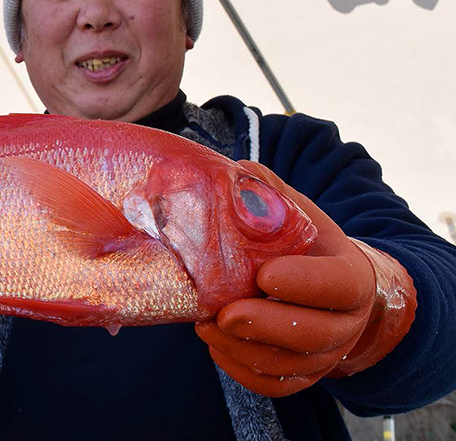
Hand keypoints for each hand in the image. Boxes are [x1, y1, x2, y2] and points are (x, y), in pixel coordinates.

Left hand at [195, 161, 415, 396]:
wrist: (331, 284)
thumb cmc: (305, 242)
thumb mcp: (295, 210)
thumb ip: (267, 191)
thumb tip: (234, 172)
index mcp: (351, 274)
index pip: (337, 284)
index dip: (303, 283)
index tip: (263, 274)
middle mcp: (347, 321)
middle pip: (312, 334)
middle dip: (263, 325)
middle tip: (222, 312)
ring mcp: (327, 353)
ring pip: (289, 365)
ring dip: (242, 349)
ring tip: (205, 324)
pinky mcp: (304, 375)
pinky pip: (275, 385)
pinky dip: (241, 370)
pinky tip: (215, 345)